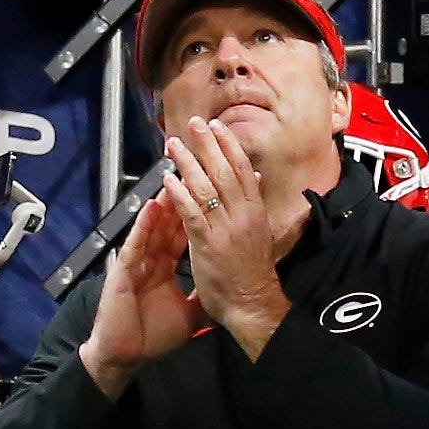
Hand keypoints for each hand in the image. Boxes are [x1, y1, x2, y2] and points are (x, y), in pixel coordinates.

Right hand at [83, 184, 199, 378]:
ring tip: (176, 175)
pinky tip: (153, 206)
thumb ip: (202, 296)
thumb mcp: (189, 314)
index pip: (186, 233)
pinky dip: (145, 225)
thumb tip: (225, 291)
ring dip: (165, 202)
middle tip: (195, 172)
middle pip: (170, 223)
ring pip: (154, 227)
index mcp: (166, 267)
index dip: (201, 212)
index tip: (217, 191)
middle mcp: (153, 260)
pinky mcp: (124, 271)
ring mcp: (138, 263)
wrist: (127, 355)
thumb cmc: (153, 336)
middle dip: (184, 197)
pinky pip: (137, 244)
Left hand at [158, 114, 304, 345]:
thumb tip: (254, 176)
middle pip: (224, 171)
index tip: (216, 126)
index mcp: (256, 211)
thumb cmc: (253, 272)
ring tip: (174, 145)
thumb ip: (253, 203)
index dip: (229, 145)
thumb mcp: (260, 232)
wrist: (252, 304)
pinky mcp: (208, 244)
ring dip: (189, 163)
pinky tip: (168, 180)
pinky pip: (192, 213)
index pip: (242, 169)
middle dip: (208, 145)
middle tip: (194, 123)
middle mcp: (242, 215)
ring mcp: (225, 229)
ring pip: (206, 187)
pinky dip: (179, 195)